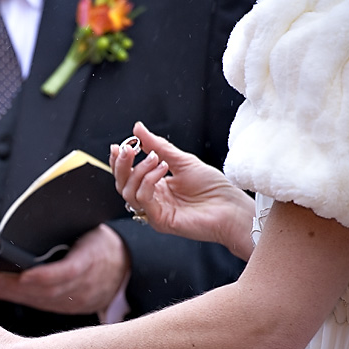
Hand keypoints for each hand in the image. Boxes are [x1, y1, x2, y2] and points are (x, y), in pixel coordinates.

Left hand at [0, 223, 128, 314]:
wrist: (126, 267)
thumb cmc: (102, 243)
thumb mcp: (90, 228)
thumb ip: (66, 227)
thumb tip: (31, 220)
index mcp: (92, 259)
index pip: (67, 271)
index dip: (44, 276)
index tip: (23, 275)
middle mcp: (86, 284)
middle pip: (46, 290)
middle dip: (13, 286)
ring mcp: (80, 300)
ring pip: (42, 301)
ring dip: (11, 294)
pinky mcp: (73, 308)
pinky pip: (44, 305)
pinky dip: (22, 299)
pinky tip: (3, 292)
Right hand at [112, 121, 254, 259]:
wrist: (231, 208)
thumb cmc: (213, 187)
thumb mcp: (182, 160)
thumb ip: (157, 146)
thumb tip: (137, 128)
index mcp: (155, 186)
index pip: (128, 175)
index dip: (119, 161)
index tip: (118, 146)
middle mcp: (152, 199)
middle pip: (122, 184)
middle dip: (121, 165)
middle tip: (129, 149)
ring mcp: (154, 211)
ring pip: (128, 192)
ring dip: (139, 171)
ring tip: (157, 159)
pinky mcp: (159, 221)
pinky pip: (143, 199)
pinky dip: (148, 181)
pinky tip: (162, 170)